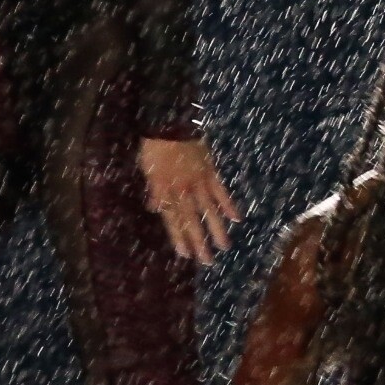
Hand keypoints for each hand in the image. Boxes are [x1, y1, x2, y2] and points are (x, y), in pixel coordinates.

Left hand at [138, 137, 239, 263]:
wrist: (171, 123)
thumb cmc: (155, 146)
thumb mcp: (147, 169)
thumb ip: (153, 190)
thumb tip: (153, 208)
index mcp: (164, 191)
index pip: (172, 219)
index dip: (179, 237)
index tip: (186, 254)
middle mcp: (182, 190)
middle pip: (192, 220)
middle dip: (199, 241)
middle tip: (207, 261)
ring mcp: (199, 182)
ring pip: (209, 209)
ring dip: (216, 229)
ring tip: (225, 246)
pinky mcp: (211, 172)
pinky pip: (221, 191)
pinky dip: (228, 205)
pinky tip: (236, 218)